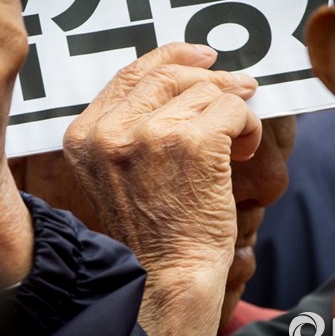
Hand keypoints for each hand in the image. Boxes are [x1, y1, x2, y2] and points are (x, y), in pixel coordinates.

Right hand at [63, 42, 261, 335]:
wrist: (166, 279)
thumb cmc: (152, 233)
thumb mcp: (117, 175)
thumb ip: (132, 128)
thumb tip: (185, 79)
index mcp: (85, 136)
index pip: (130, 74)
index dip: (172, 56)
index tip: (204, 57)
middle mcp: (111, 131)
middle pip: (171, 74)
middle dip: (213, 78)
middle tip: (242, 87)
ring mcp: (150, 134)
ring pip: (207, 91)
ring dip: (233, 111)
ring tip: (239, 144)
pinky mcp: (193, 143)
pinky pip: (233, 109)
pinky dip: (249, 127)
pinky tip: (246, 153)